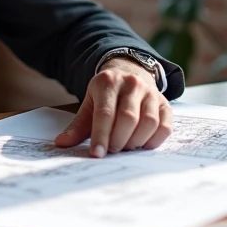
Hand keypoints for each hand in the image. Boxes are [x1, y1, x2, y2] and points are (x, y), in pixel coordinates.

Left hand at [53, 57, 172, 157]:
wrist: (130, 72)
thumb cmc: (107, 94)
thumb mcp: (90, 103)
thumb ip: (78, 125)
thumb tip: (61, 143)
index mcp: (108, 82)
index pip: (105, 113)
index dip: (101, 136)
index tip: (97, 155)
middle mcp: (132, 84)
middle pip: (128, 118)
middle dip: (118, 141)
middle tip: (112, 151)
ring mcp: (151, 92)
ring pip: (148, 122)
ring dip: (136, 142)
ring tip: (126, 147)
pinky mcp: (165, 103)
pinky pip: (165, 126)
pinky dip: (154, 141)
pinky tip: (142, 144)